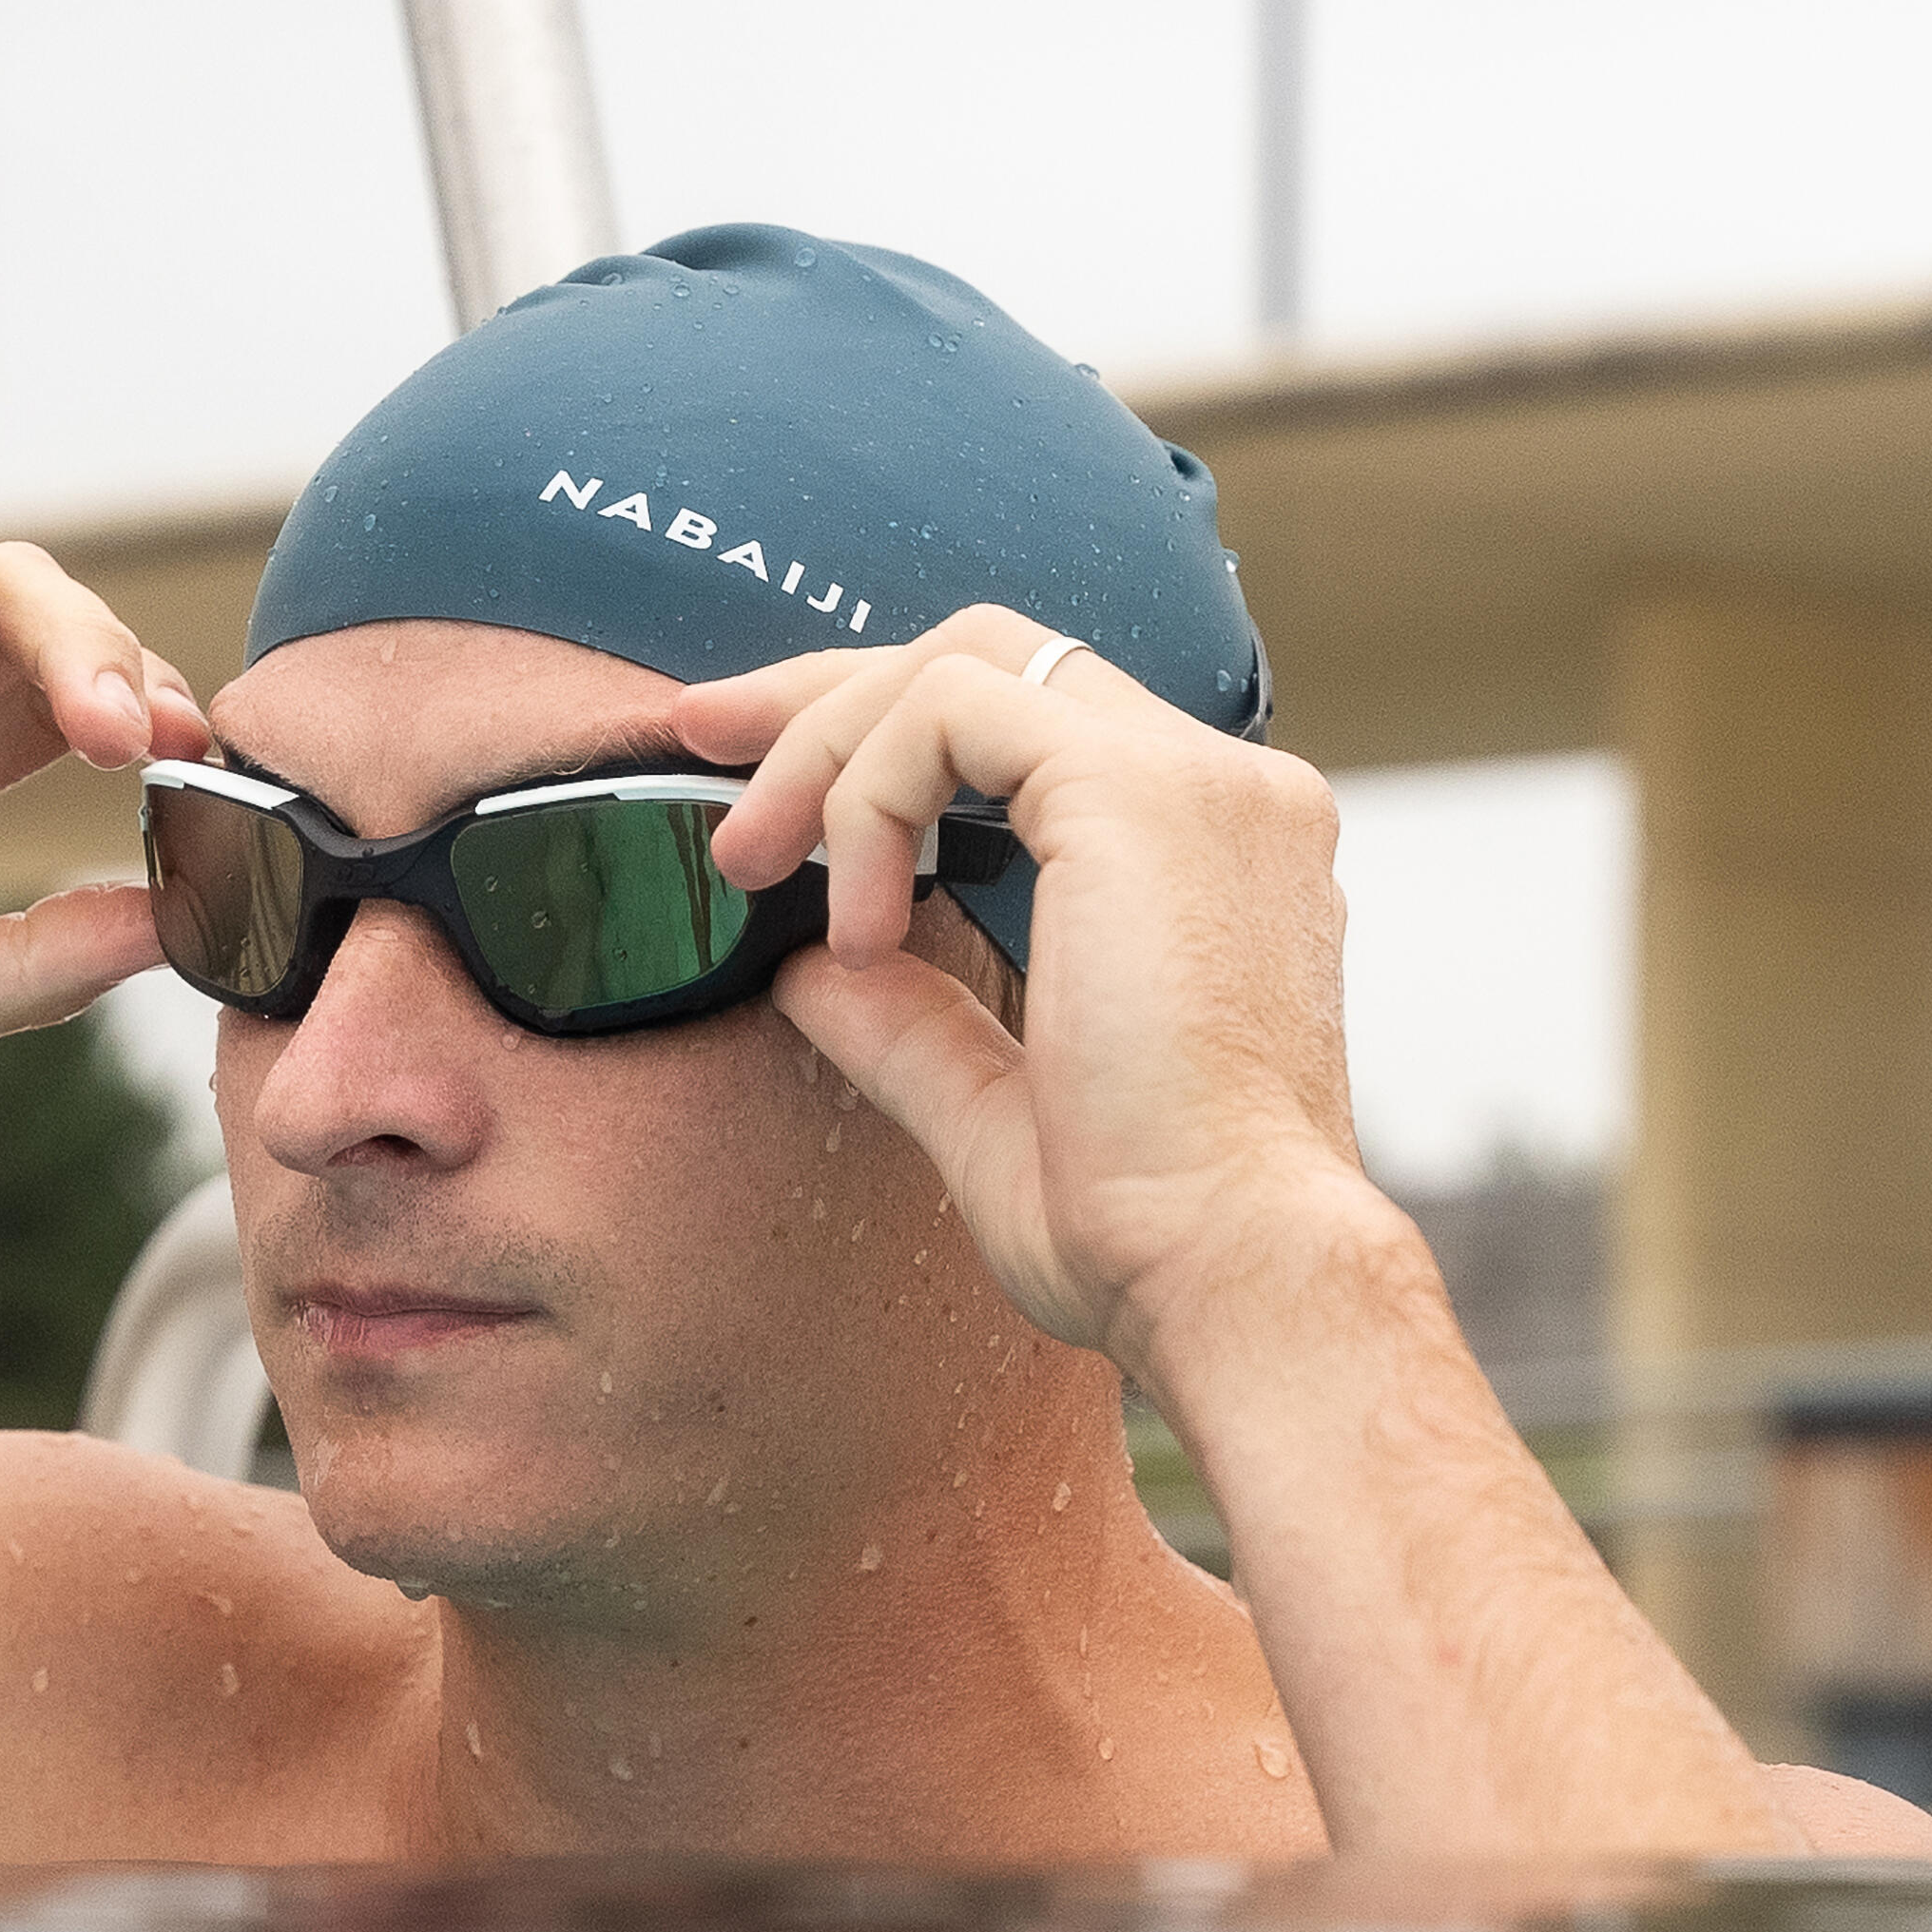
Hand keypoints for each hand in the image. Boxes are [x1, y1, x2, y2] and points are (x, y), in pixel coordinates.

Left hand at [677, 606, 1362, 1373]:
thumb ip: (910, 1024)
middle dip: (821, 694)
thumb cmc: (1143, 1232)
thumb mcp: (993, 1111)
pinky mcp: (1139, 791)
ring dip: (825, 751)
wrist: (1233, 1276)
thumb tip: (804, 969)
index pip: (1026, 723)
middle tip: (697, 741)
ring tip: (755, 867)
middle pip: (989, 655)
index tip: (760, 794)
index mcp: (1207, 857)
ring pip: (960, 662)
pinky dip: (866, 795)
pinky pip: (951, 709)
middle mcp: (1220, 795)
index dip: (877, 734)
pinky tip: (859, 927)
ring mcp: (1195, 780)